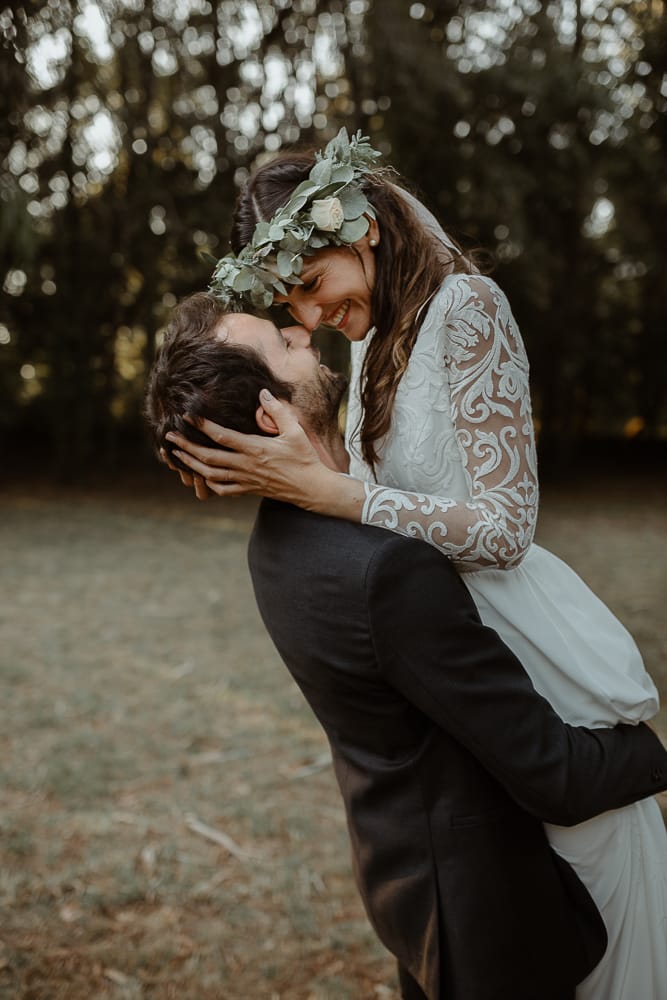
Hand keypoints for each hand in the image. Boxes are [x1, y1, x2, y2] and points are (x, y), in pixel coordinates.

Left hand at [164, 393, 333, 508]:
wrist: (312, 488)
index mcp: (255, 449)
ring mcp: (246, 479)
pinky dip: (208, 483)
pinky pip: (223, 489)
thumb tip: (263, 393)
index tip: (188, 415)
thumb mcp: (295, 431)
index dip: (202, 425)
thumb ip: (278, 411)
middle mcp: (246, 465)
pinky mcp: (248, 489)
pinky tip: (200, 475)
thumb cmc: (305, 458)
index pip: (222, 436)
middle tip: (169, 437)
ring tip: (176, 455)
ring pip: (210, 474)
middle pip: (208, 457)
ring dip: (191, 464)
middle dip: (186, 447)